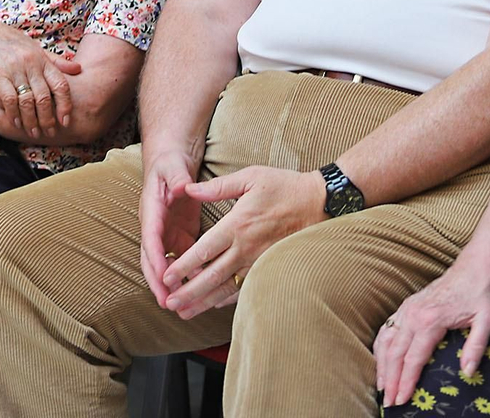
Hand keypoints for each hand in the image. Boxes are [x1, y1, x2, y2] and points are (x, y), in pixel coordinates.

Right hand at [0, 14, 80, 138]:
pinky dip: (14, 114)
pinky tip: (15, 123)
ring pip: (28, 101)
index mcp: (41, 58)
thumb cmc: (5, 39)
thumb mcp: (32, 46)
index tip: (66, 120)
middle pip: (45, 97)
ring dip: (31, 121)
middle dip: (48, 119)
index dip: (65, 105)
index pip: (61, 84)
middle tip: (49, 132)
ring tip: (33, 132)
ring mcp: (13, 68)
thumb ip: (54, 60)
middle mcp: (30, 63)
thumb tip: (78, 69)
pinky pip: (9, 99)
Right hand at [140, 147, 202, 307]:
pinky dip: (188, 276)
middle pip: (151, 259)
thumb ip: (178, 177)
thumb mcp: (173, 167)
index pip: (150, 237)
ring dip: (171, 286)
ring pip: (165, 265)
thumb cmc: (171, 164)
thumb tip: (183, 186)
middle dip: (157, 282)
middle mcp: (155, 227)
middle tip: (166, 302)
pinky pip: (182, 261)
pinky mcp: (179, 238)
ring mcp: (166, 235)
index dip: (155, 257)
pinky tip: (200, 289)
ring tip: (181, 306)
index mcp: (151, 210)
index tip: (162, 275)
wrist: (172, 165)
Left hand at [159, 166, 325, 319]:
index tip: (166, 277)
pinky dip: (229, 300)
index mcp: (237, 225)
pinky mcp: (270, 268)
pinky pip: (246, 288)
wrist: (322, 203)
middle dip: (189, 292)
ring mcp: (259, 261)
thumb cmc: (286, 187)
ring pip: (227, 287)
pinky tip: (214, 305)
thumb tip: (189, 189)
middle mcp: (246, 248)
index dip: (183, 266)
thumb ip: (218, 187)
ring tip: (185, 312)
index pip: (204, 251)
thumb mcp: (251, 177)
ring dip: (205, 302)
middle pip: (212, 276)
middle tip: (169, 303)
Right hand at [373, 267, 489, 406]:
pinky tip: (381, 361)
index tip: (402, 400)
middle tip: (389, 402)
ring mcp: (405, 310)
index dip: (406, 382)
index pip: (413, 359)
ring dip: (381, 365)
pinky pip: (386, 330)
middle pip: (395, 353)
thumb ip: (476, 347)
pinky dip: (380, 348)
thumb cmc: (480, 297)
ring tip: (381, 386)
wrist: (472, 271)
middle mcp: (412, 315)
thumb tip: (467, 371)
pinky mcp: (404, 307)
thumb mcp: (486, 321)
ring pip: (386, 341)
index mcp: (430, 321)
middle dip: (390, 379)